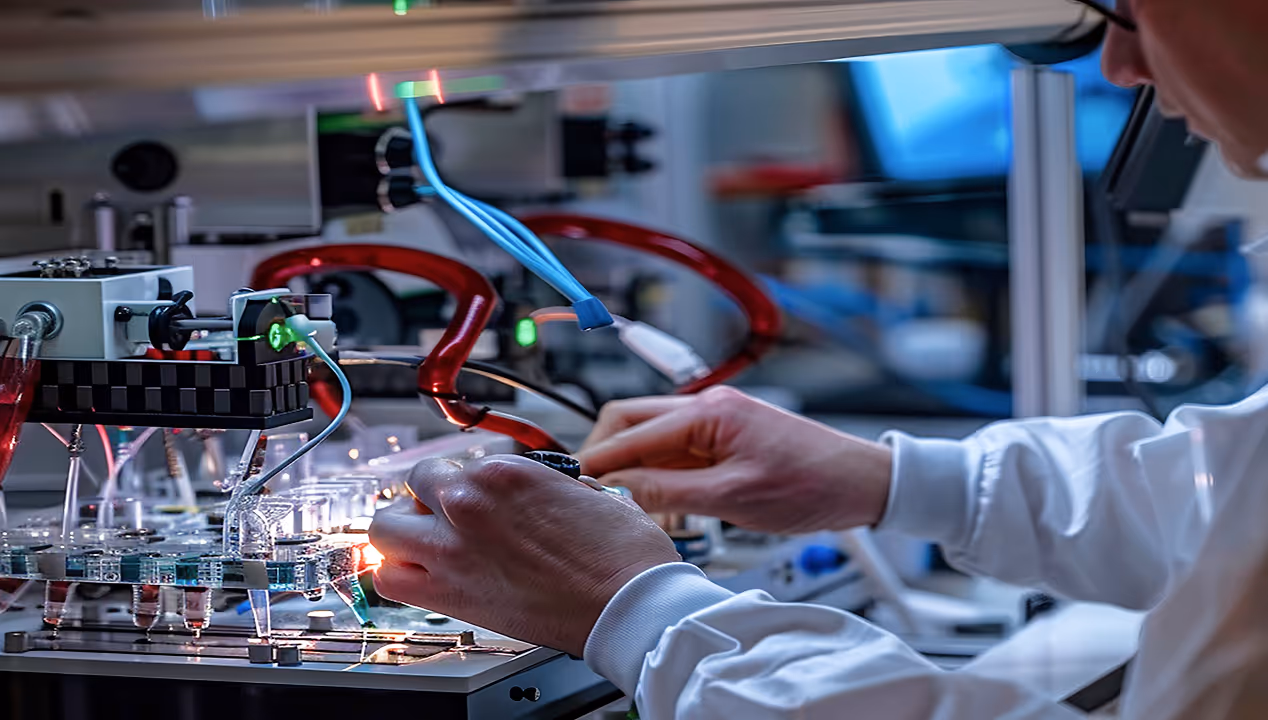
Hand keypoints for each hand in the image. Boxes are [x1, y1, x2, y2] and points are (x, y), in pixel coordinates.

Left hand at [369, 455, 679, 656]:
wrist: (627, 602)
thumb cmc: (619, 554)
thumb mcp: (591, 492)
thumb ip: (552, 486)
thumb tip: (546, 494)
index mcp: (505, 471)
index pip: (459, 466)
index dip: (465, 483)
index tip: (473, 499)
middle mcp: (469, 502)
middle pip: (414, 484)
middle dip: (425, 498)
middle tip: (442, 515)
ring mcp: (453, 548)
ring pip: (384, 528)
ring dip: (400, 532)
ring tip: (421, 544)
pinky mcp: (451, 593)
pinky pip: (389, 581)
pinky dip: (396, 577)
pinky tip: (418, 577)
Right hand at [577, 386, 891, 534]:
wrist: (861, 484)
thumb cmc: (812, 484)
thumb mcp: (732, 498)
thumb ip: (668, 493)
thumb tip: (616, 491)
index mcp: (708, 411)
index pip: (630, 429)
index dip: (596, 460)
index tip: (572, 487)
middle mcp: (707, 407)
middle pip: (630, 422)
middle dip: (606, 456)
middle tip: (589, 494)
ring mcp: (715, 422)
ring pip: (650, 438)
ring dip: (631, 468)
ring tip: (620, 504)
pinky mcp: (724, 440)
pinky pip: (674, 452)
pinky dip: (656, 475)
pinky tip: (654, 502)